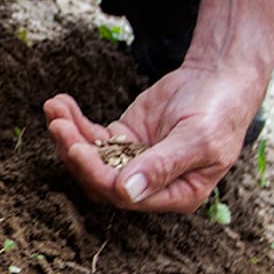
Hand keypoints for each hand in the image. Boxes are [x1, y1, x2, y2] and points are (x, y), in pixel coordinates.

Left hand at [44, 61, 264, 211]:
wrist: (219, 78)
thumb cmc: (218, 112)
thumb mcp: (197, 139)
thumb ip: (162, 166)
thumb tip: (126, 192)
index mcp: (175, 194)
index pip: (125, 195)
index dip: (97, 174)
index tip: (77, 149)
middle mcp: (150, 184)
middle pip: (100, 178)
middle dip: (75, 153)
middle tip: (58, 125)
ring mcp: (133, 161)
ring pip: (91, 157)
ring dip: (68, 135)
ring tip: (54, 109)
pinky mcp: (123, 138)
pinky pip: (92, 136)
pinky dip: (74, 121)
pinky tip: (60, 103)